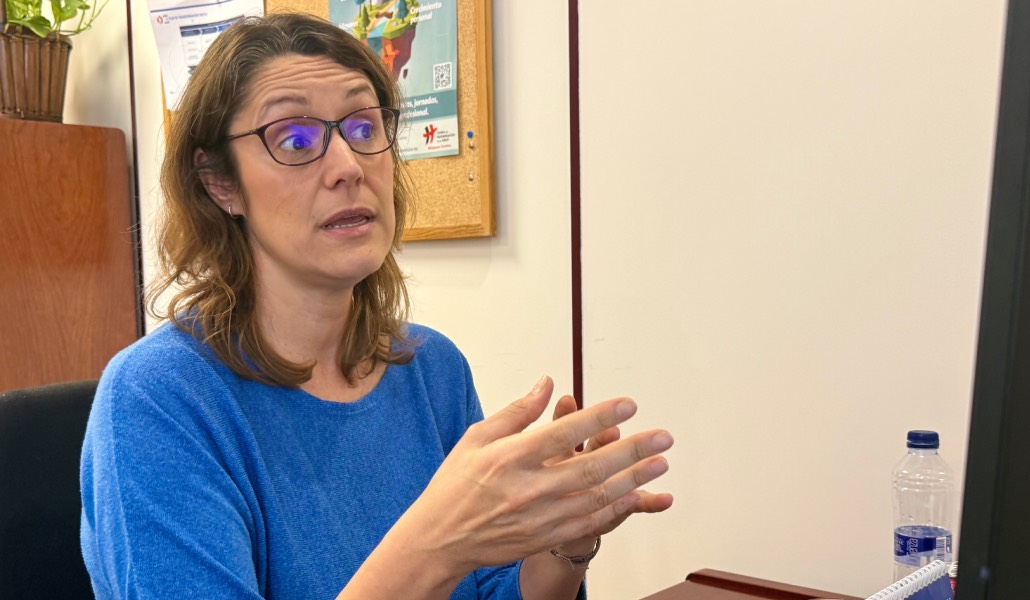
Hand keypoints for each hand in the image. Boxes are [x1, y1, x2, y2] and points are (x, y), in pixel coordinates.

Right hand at [395, 376, 673, 574]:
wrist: (440, 539)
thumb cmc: (456, 484)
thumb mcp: (477, 438)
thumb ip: (516, 412)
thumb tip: (546, 385)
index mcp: (510, 457)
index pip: (563, 433)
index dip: (599, 416)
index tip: (628, 404)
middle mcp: (528, 488)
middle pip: (591, 466)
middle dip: (631, 450)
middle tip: (662, 437)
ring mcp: (540, 517)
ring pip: (597, 497)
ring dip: (633, 480)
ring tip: (660, 463)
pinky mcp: (545, 537)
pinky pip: (589, 523)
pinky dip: (616, 509)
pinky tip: (635, 495)